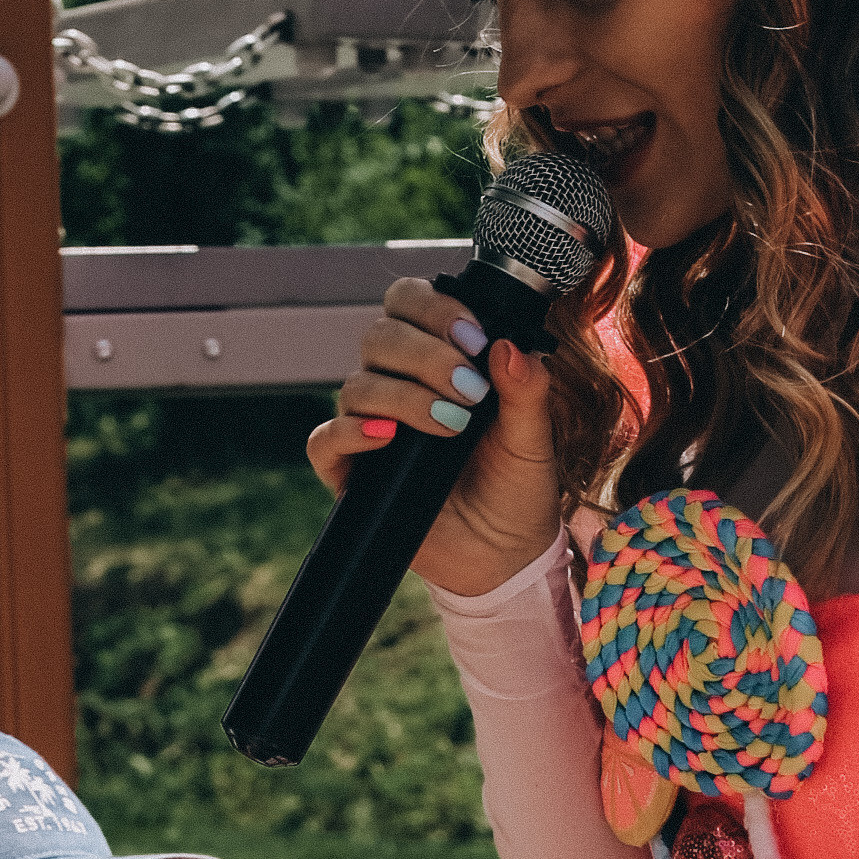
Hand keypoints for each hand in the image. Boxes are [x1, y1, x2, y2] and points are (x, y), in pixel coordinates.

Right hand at [305, 281, 565, 599]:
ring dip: (404, 396)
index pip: (409, 302)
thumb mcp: (533, 435)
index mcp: (435, 357)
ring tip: (451, 423)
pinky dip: (349, 433)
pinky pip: (325, 442)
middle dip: (425, 354)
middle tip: (469, 388)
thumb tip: (507, 346)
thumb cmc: (517, 487)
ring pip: (357, 385)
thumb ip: (526, 388)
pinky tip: (387, 436)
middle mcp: (396, 384)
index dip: (434, 308)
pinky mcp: (352, 475)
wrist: (504, 556)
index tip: (475, 337)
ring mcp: (371, 428)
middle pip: (379, 335)